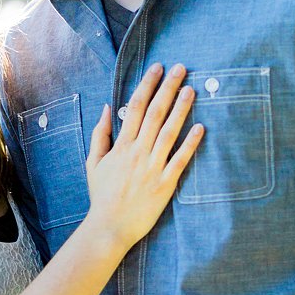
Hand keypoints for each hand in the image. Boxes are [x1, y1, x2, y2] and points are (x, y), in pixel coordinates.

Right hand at [82, 63, 204, 247]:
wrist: (109, 227)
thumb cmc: (102, 195)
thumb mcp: (94, 162)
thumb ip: (101, 134)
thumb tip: (108, 107)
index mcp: (122, 145)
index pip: (136, 107)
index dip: (147, 85)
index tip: (157, 68)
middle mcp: (138, 152)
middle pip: (156, 113)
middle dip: (168, 88)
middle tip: (180, 68)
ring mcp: (153, 167)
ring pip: (169, 132)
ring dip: (181, 109)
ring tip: (191, 89)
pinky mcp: (166, 184)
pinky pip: (180, 160)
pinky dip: (190, 143)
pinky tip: (201, 128)